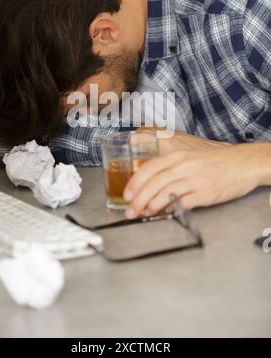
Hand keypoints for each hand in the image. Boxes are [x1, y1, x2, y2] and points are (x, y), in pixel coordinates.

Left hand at [123, 141, 262, 217]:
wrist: (243, 163)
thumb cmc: (216, 161)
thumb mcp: (190, 157)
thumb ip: (171, 168)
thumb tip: (152, 183)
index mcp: (179, 156)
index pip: (150, 168)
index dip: (135, 182)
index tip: (127, 194)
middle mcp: (185, 167)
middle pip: (155, 183)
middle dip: (139, 199)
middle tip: (130, 210)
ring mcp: (196, 180)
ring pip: (166, 194)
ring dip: (152, 206)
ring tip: (144, 213)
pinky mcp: (206, 194)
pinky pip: (184, 203)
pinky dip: (172, 209)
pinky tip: (166, 213)